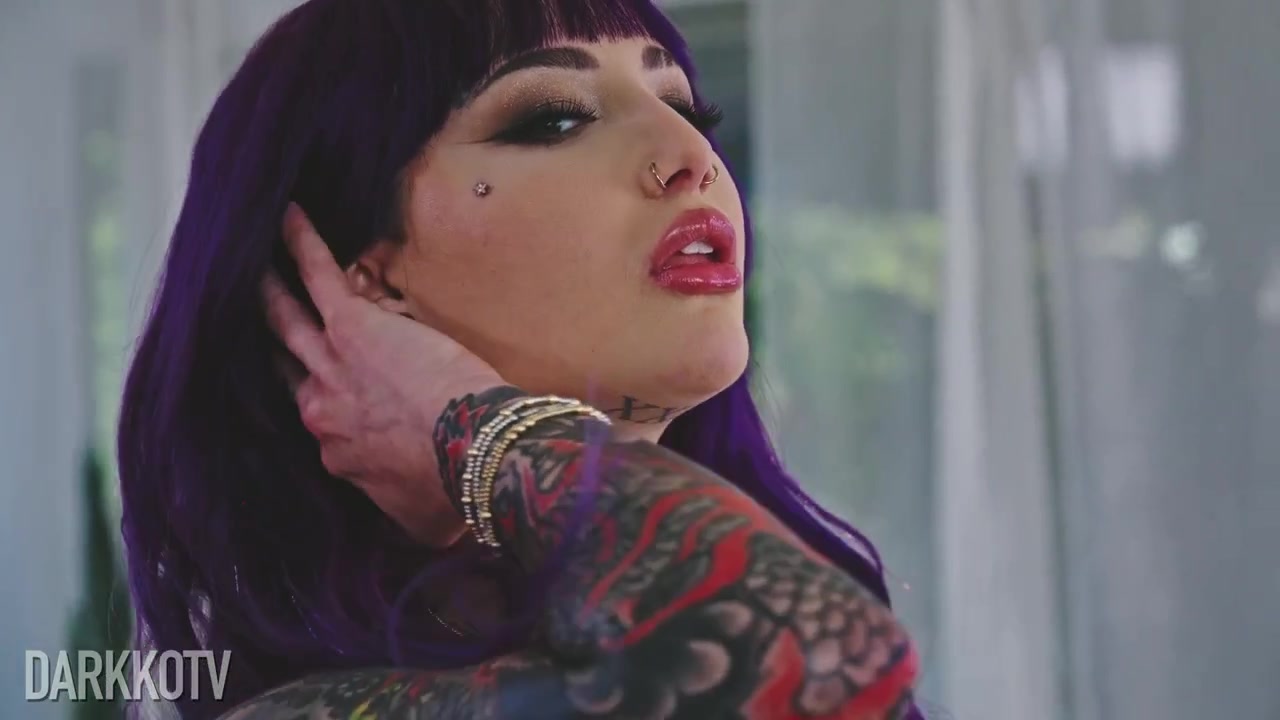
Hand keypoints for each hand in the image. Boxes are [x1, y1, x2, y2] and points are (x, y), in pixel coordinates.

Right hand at [262, 204, 504, 545]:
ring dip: (268, 287)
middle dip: (269, 339)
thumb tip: (424, 530)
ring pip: (286, 319)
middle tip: (247, 313)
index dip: (321, 398)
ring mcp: (330, 365)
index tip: (322, 387)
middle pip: (285, 366)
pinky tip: (290, 213)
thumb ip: (409, 517)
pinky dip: (301, 243)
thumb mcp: (426, 522)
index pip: (318, 418)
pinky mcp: (353, 325)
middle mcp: (320, 409)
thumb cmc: (456, 489)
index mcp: (338, 452)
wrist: (472, 454)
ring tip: (251, 260)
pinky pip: (318, 275)